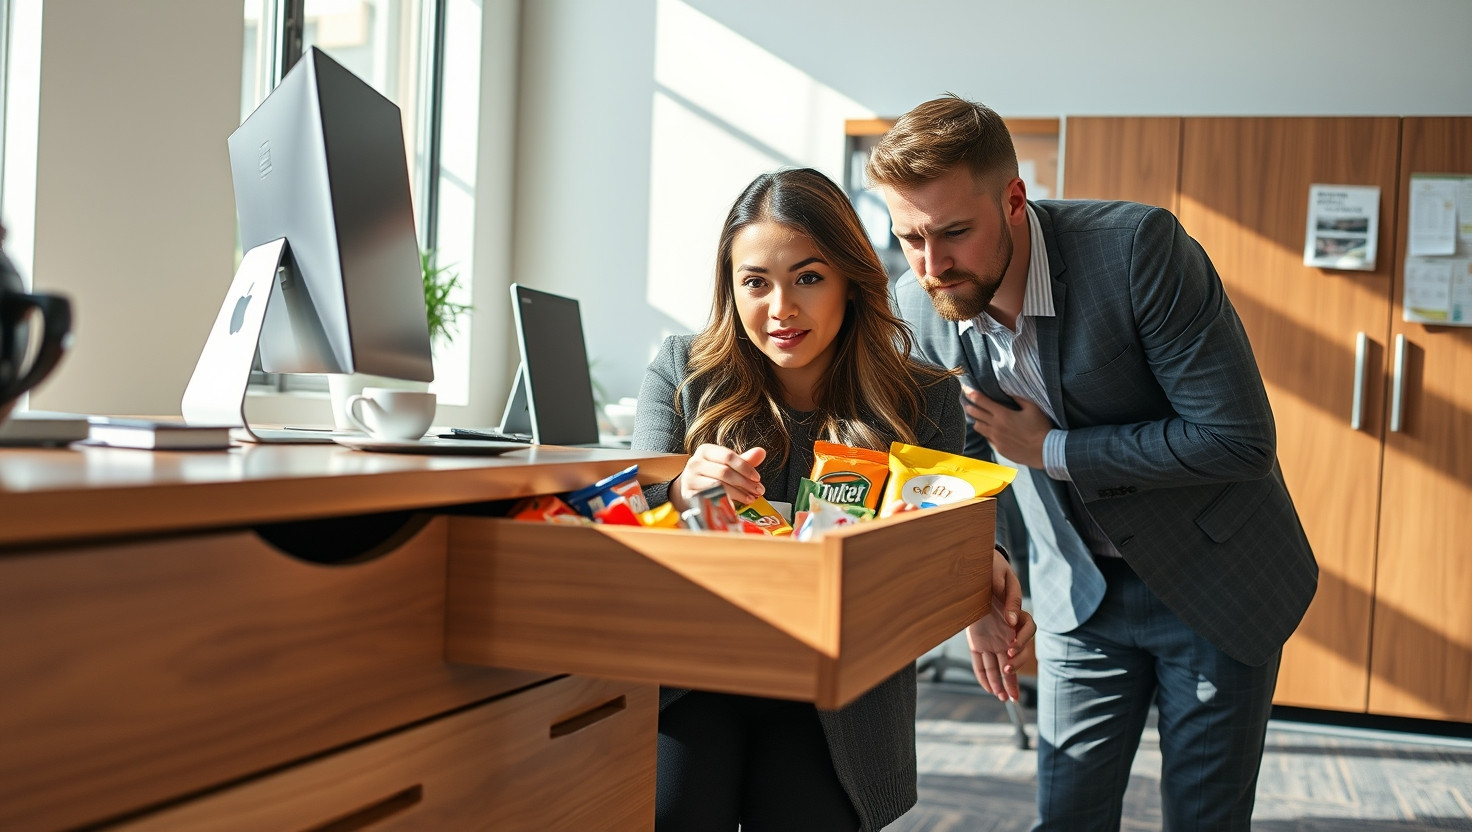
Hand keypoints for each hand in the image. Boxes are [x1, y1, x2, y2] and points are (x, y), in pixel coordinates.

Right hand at [672, 444, 766, 510]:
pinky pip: (711, 498)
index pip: (728, 456)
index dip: (745, 467)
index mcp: (705, 450)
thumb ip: (744, 459)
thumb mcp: (727, 464)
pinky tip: (737, 504)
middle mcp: (695, 462)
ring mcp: (690, 479)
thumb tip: (761, 452)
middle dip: (744, 483)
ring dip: (738, 494)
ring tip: (750, 498)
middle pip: (724, 472)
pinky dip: (726, 501)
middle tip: (758, 491)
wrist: (691, 487)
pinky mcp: (689, 494)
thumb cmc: (712, 474)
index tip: (757, 478)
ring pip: (718, 486)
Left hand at [962, 386, 1051, 468]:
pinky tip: (992, 431)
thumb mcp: (1032, 408)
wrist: (1045, 451)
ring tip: (978, 417)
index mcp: (1003, 415)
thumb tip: (1008, 391)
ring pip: (978, 428)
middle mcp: (996, 427)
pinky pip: (988, 439)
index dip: (971, 394)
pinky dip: (988, 433)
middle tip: (967, 402)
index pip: (981, 401)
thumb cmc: (1041, 428)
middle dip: (969, 406)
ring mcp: (996, 439)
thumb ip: (1019, 398)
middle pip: (975, 414)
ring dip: (977, 421)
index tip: (965, 389)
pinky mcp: (999, 449)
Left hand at [966, 547, 1036, 700]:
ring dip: (1004, 681)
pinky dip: (985, 677)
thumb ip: (1008, 594)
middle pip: (1017, 653)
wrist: (972, 573)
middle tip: (1007, 671)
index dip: (1021, 638)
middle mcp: (1007, 630)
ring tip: (1007, 698)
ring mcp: (993, 639)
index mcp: (1016, 614)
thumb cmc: (990, 571)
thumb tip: (1011, 616)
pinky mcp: (978, 643)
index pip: (1027, 628)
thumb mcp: (999, 576)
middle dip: (1014, 667)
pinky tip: (991, 690)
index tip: (1010, 644)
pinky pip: (982, 663)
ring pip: (1001, 664)